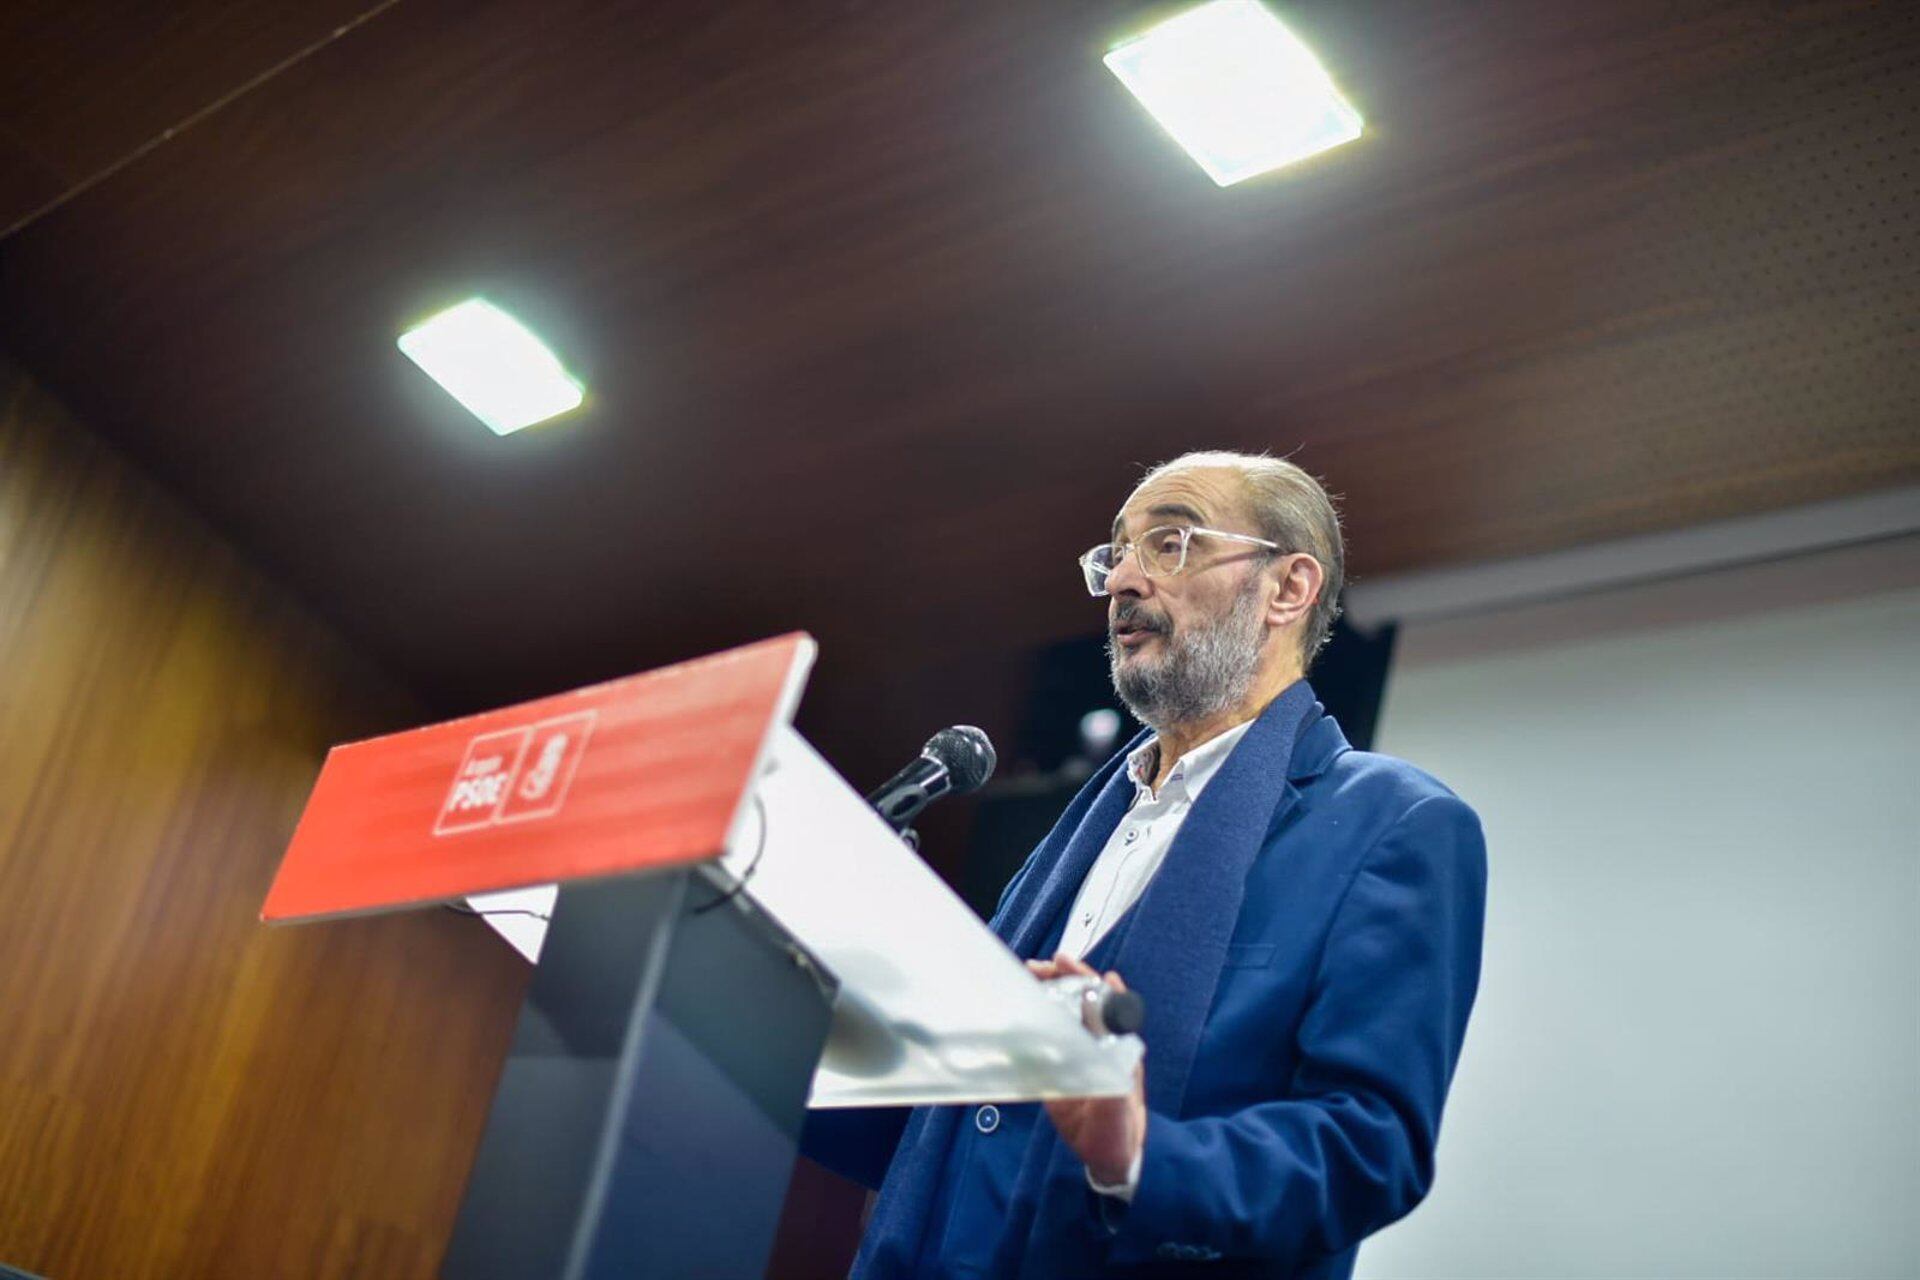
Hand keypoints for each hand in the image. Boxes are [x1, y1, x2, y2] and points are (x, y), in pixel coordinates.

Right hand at [1026, 952, 1147, 1185]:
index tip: (1062, 961)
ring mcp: (1079, 1052)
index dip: (1083, 976)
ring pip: (1064, 1012)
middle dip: (1060, 978)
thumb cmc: (1120, 1129)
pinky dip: (1034, 1018)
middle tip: (1035, 967)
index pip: (1102, 997)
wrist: (1111, 1160)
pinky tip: (1019, 1009)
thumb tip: (1100, 1033)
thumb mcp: (1117, 1100)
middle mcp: (1098, 1041)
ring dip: (1048, 991)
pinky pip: (1047, 1036)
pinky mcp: (1060, 1068)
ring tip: (1026, 976)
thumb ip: (1110, 1065)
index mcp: (1117, 1043)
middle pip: (1081, 998)